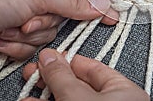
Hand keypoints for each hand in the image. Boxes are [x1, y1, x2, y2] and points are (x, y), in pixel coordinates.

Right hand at [22, 49, 149, 100]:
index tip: (49, 57)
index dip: (68, 60)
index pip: (93, 67)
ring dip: (46, 94)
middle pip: (78, 83)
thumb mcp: (81, 98)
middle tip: (33, 72)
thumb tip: (50, 57)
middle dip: (53, 77)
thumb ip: (64, 77)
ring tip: (27, 87)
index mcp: (125, 91)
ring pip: (70, 98)